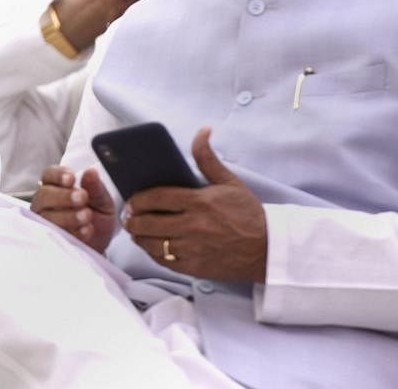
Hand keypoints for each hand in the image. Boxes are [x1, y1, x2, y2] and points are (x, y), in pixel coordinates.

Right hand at [30, 165, 116, 252]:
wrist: (101, 243)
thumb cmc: (98, 216)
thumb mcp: (102, 200)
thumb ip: (95, 187)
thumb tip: (91, 172)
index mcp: (56, 185)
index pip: (49, 174)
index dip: (58, 175)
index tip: (72, 178)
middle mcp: (45, 202)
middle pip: (44, 195)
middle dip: (63, 196)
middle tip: (82, 197)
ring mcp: (44, 222)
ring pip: (47, 217)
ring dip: (69, 216)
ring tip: (87, 216)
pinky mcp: (49, 240)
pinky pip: (55, 235)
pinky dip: (72, 233)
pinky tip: (85, 230)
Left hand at [123, 128, 267, 281]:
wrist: (268, 249)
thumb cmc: (247, 213)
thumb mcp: (229, 182)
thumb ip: (207, 158)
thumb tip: (202, 131)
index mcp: (199, 201)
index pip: (156, 198)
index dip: (137, 199)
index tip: (131, 200)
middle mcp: (193, 226)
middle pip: (148, 223)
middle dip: (132, 219)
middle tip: (128, 216)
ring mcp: (193, 248)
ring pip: (152, 244)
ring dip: (139, 237)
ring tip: (136, 231)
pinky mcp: (195, 267)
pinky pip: (164, 261)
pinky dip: (153, 253)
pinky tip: (151, 246)